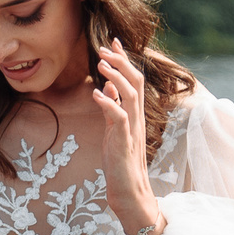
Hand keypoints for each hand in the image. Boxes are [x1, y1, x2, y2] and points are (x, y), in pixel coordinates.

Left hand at [92, 39, 164, 234]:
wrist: (129, 193)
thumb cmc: (120, 164)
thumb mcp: (114, 130)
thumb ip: (112, 108)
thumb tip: (106, 86)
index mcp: (134, 115)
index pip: (133, 81)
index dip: (123, 60)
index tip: (112, 42)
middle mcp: (137, 119)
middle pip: (135, 82)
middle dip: (121, 62)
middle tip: (104, 46)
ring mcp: (132, 131)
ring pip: (130, 96)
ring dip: (116, 77)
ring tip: (101, 64)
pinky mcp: (124, 144)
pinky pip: (119, 119)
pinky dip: (108, 104)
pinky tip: (96, 94)